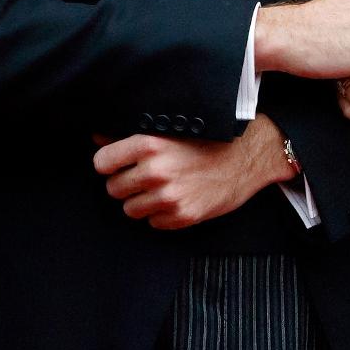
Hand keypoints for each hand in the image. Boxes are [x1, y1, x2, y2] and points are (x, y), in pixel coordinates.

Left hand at [92, 114, 295, 230]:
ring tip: (164, 186)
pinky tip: (178, 197)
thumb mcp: (173, 127)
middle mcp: (157, 171)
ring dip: (142, 200)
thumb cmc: (212, 137)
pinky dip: (162, 214)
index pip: (102, 163)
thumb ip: (133, 134)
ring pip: (131, 209)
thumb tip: (99, 139)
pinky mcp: (183, 216)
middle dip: (126, 183)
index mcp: (150, 144)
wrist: (250, 155)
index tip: (119, 163)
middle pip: (113, 188)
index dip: (110, 163)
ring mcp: (169, 197)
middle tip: (147, 175)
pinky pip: (154, 222)